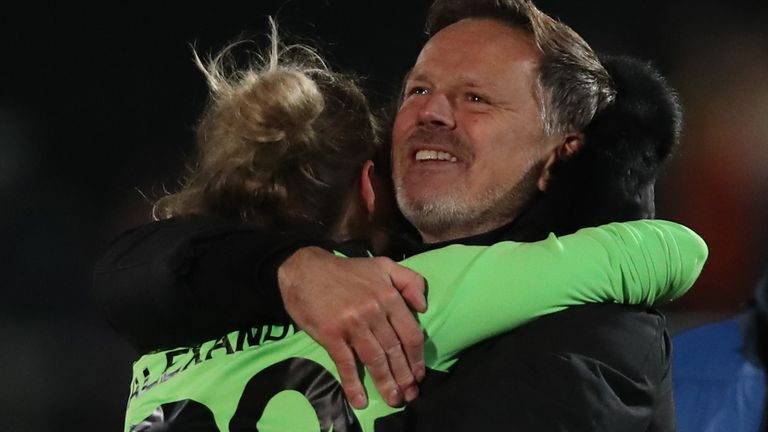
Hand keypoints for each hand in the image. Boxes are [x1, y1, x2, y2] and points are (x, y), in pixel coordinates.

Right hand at [278, 247, 426, 408]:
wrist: (304, 269)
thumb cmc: (346, 271)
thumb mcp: (383, 265)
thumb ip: (410, 280)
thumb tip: (423, 307)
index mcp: (388, 295)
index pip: (410, 333)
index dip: (417, 358)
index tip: (419, 374)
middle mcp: (373, 310)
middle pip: (394, 350)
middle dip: (404, 376)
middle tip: (410, 395)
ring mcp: (352, 323)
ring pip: (374, 359)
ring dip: (385, 383)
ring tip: (394, 400)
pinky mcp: (331, 334)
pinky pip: (346, 363)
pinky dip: (353, 384)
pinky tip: (359, 400)